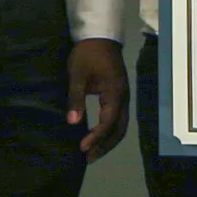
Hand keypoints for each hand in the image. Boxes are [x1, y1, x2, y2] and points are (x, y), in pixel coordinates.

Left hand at [65, 37, 129, 157]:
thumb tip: (72, 123)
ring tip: (92, 153)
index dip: (96, 137)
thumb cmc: (87, 54)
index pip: (108, 122)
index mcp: (115, 93)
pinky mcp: (119, 96)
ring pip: (120, 126)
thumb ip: (75, 98)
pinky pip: (118, 119)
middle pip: (119, 130)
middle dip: (105, 146)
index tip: (82, 148)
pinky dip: (109, 132)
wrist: (100, 37)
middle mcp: (123, 98)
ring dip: (108, 141)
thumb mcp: (77, 74)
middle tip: (88, 158)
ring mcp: (123, 98)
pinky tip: (96, 137)